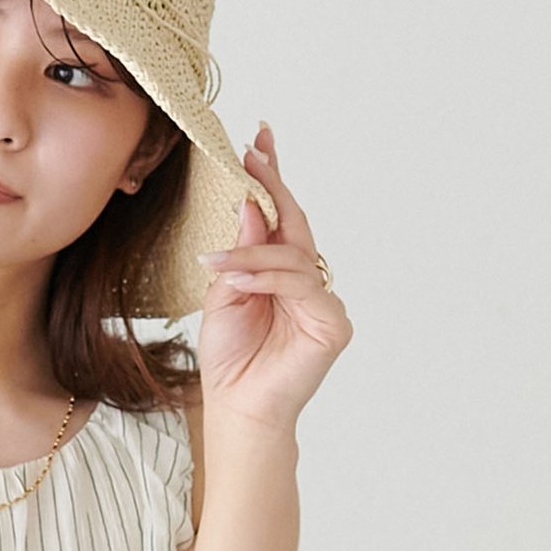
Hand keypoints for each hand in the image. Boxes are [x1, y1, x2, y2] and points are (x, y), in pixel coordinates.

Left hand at [194, 121, 352, 431]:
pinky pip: (300, 288)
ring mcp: (323, 303)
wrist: (236, 407)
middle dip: (275, 186)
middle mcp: (307, 283)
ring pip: (293, 256)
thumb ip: (242, 252)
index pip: (279, 218)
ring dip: (252, 255)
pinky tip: (241, 284)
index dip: (272, 180)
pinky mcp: (332, 325)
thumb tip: (249, 202)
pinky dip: (267, 281)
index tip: (258, 142)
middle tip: (253, 153)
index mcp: (280, 273)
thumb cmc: (230, 357)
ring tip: (217, 265)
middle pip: (295, 224)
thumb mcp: (225, 292)